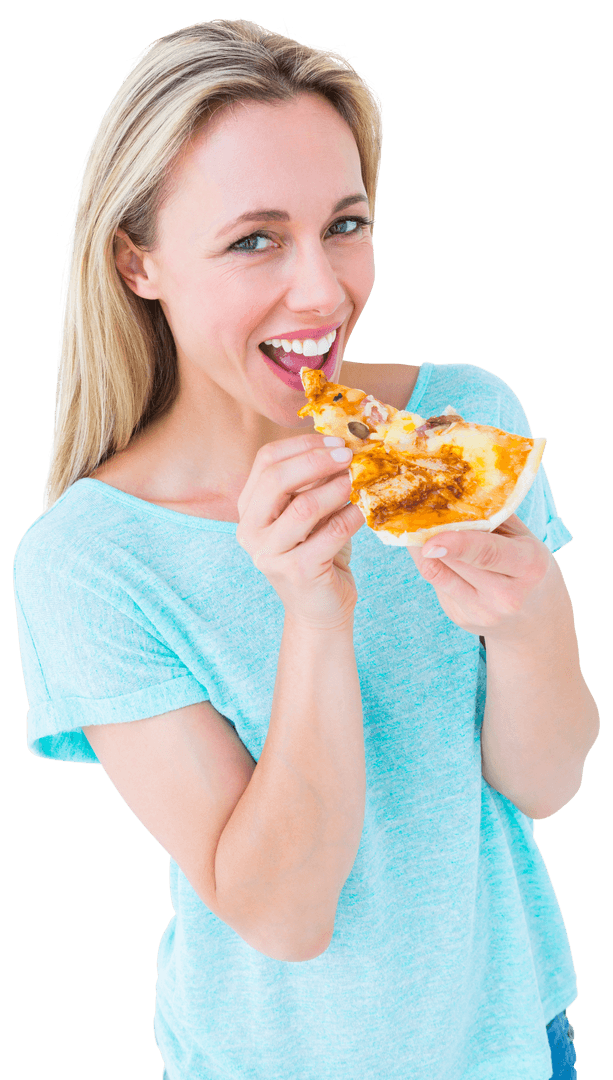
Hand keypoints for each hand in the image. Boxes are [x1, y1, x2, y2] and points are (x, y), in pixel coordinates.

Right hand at [236, 434, 365, 628]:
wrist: (320, 609)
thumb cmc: (317, 553)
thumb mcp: (310, 513)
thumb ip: (314, 482)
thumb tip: (342, 443)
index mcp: (249, 509)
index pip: (265, 460)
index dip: (301, 444)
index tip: (335, 440)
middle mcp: (250, 530)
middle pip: (277, 479)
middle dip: (317, 460)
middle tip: (349, 455)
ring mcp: (270, 554)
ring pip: (304, 507)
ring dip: (337, 488)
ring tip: (359, 480)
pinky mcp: (297, 572)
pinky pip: (330, 533)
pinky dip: (352, 516)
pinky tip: (365, 509)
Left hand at [407, 514, 553, 641]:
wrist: (537, 620)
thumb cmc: (529, 568)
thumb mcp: (525, 538)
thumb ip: (493, 518)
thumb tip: (451, 497)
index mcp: (529, 567)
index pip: (487, 553)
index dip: (455, 544)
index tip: (428, 540)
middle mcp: (506, 596)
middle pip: (455, 562)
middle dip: (431, 536)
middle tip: (414, 512)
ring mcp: (481, 612)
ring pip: (437, 574)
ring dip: (422, 551)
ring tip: (416, 530)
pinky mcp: (461, 619)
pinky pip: (437, 584)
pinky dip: (432, 564)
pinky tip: (436, 553)